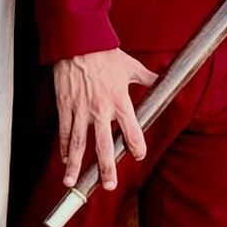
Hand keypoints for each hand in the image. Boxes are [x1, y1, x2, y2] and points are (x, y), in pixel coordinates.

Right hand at [53, 48, 157, 191]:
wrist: (78, 41)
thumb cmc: (105, 52)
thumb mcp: (130, 65)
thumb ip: (147, 78)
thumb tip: (163, 80)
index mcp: (120, 100)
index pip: (132, 131)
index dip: (136, 146)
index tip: (138, 155)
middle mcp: (100, 109)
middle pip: (104, 145)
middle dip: (106, 168)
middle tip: (109, 185)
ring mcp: (80, 108)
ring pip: (78, 143)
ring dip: (75, 165)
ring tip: (71, 183)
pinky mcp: (65, 105)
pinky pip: (64, 130)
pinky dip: (63, 147)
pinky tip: (64, 160)